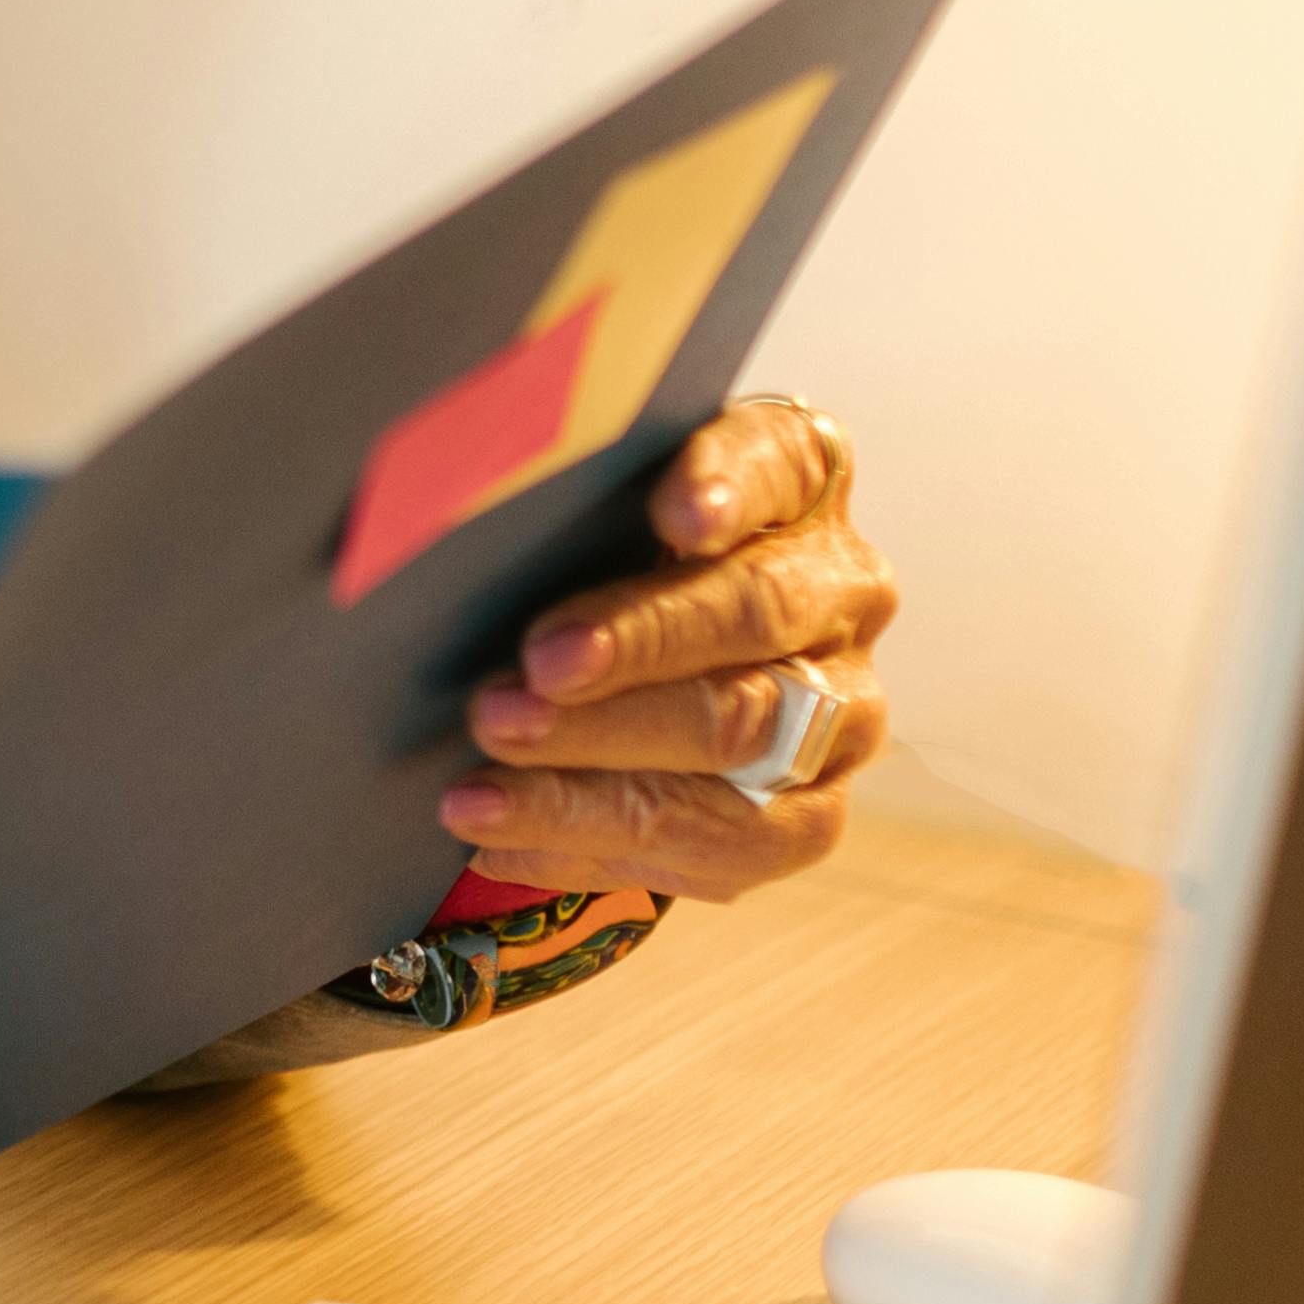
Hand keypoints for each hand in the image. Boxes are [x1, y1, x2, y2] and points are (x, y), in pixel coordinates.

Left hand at [436, 396, 896, 901]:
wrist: (646, 685)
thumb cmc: (606, 571)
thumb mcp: (592, 520)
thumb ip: (567, 510)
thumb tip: (458, 535)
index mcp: (800, 483)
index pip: (780, 462)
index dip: (728, 484)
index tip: (675, 515)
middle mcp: (843, 590)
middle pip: (757, 612)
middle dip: (637, 645)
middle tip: (533, 671)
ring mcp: (846, 708)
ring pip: (739, 738)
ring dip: (597, 762)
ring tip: (481, 781)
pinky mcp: (813, 813)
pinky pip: (721, 842)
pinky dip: (592, 838)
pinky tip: (498, 835)